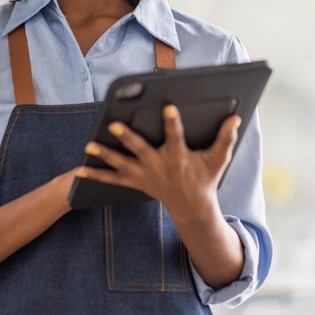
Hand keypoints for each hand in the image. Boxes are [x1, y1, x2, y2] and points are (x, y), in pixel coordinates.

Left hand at [76, 105, 240, 223]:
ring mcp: (144, 175)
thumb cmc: (205, 178)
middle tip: (113, 124)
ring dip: (104, 155)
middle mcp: (158, 166)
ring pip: (121, 164)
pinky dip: (96, 175)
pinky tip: (79, 169)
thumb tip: (235, 118)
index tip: (167, 106)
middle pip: (140, 149)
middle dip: (127, 137)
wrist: (192, 208)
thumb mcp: (218, 160)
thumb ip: (225, 138)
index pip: (175, 136)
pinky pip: (112, 179)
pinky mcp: (135, 182)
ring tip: (88, 145)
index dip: (172, 121)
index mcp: (178, 157)